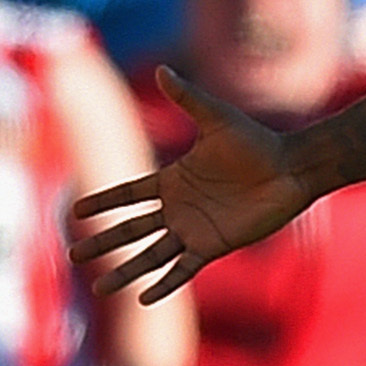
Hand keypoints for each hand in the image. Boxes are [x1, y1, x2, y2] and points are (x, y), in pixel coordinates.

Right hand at [68, 72, 310, 302]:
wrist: (292, 169)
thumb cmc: (257, 142)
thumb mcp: (217, 119)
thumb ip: (187, 99)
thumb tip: (162, 68)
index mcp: (172, 180)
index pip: (127, 194)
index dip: (102, 202)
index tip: (74, 212)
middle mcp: (178, 208)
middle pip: (130, 229)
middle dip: (103, 241)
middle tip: (73, 257)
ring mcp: (194, 229)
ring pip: (151, 254)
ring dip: (126, 271)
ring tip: (101, 288)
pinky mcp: (214, 245)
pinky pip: (184, 268)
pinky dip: (165, 283)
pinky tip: (145, 297)